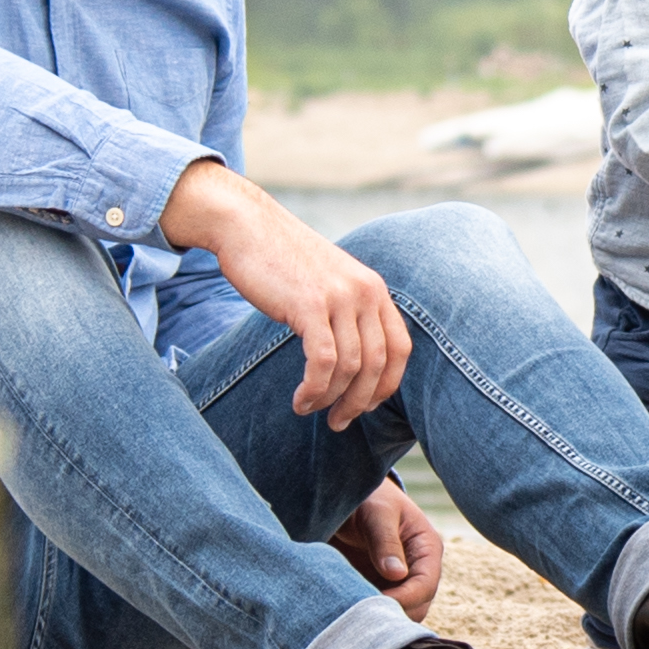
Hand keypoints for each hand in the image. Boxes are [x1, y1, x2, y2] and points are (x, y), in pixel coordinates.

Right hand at [168, 162, 415, 426]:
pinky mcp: (310, 305)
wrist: (247, 226)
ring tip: (308, 409)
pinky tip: (300, 400)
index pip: (401, 348)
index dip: (387, 385)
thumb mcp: (328, 284)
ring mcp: (340, 297)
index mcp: (374, 289)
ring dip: (330, 399)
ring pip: (351, 368)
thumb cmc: (282, 262)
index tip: (365, 405)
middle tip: (339, 422)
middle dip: (360, 402)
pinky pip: (324, 362)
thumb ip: (347, 313)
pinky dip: (314, 389)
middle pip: (378, 364)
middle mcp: (365, 292)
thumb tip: (355, 364)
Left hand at [333, 481, 443, 621]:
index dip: (403, 600)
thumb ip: (386, 541)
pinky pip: (379, 611)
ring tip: (351, 611)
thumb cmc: (367, 497)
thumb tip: (397, 574)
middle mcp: (418, 569)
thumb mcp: (377, 512)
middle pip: (417, 607)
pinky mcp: (379, 588)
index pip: (425, 586)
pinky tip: (346, 610)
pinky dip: (365, 614)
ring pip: (399, 614)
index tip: (373, 603)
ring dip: (378, 617)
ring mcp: (399, 582)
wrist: (345, 495)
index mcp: (427, 548)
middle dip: (391, 613)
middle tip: (358, 612)